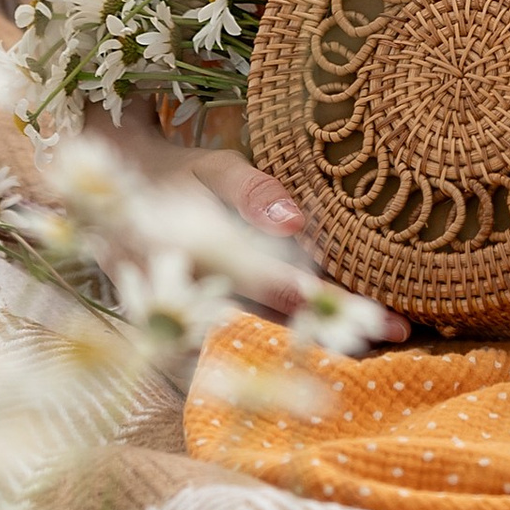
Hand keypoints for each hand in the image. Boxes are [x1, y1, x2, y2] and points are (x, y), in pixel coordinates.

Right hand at [129, 128, 409, 341]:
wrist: (109, 204)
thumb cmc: (173, 178)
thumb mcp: (210, 166)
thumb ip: (252, 191)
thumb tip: (297, 222)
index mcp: (197, 252)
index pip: (277, 286)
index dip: (332, 303)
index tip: (386, 318)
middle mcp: (192, 298)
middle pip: (277, 324)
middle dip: (338, 331)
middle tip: (400, 335)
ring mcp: (187, 323)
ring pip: (262, 337)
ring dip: (315, 340)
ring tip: (377, 343)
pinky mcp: (186, 333)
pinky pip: (241, 340)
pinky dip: (282, 340)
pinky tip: (323, 339)